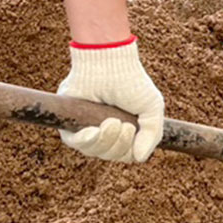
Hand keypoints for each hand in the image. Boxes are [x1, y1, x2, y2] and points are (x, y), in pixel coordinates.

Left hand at [56, 38, 165, 162]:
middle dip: (119, 145)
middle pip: (110, 155)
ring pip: (94, 151)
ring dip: (105, 141)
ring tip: (111, 122)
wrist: (110, 64)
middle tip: (123, 125)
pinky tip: (95, 129)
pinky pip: (76, 143)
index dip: (129, 151)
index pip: (125, 155)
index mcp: (123, 130)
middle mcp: (103, 131)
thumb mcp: (152, 108)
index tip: (133, 129)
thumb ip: (152, 135)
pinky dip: (88, 140)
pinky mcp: (70, 122)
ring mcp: (86, 128)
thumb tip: (139, 158)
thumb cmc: (132, 82)